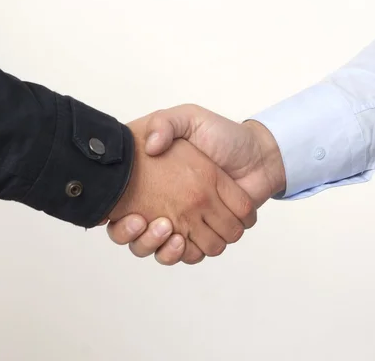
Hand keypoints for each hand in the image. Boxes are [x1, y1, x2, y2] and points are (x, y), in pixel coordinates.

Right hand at [107, 114, 256, 263]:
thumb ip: (166, 123)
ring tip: (166, 228)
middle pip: (135, 238)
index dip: (115, 217)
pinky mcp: (205, 235)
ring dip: (158, 246)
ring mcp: (184, 223)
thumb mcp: (190, 119)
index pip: (120, 207)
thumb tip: (150, 146)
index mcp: (154, 182)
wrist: (258, 156)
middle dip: (137, 236)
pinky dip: (182, 254)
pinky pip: (187, 256)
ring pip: (158, 251)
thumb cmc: (223, 136)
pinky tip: (181, 240)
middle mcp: (164, 206)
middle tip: (146, 220)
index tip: (118, 213)